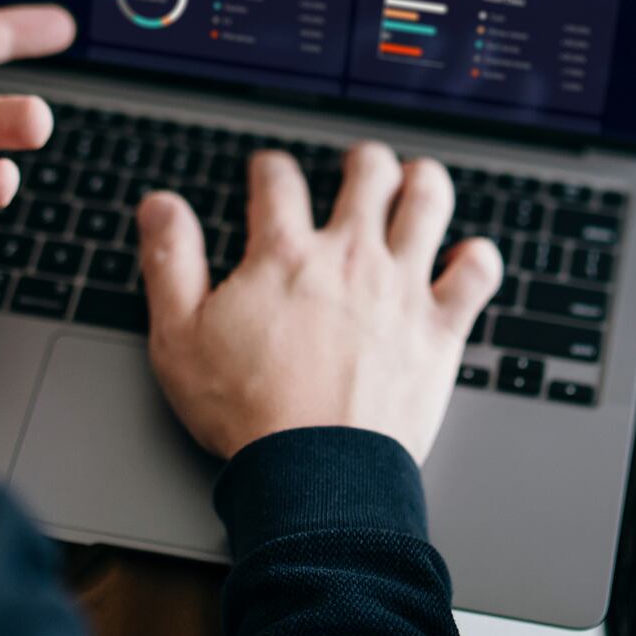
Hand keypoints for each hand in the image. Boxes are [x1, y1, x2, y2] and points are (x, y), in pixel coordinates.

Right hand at [137, 142, 502, 462]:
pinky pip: (476, 273)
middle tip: (359, 167)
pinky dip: (477, 257)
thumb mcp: (178, 336)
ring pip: (429, 202)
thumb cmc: (247, 412)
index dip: (270, 168)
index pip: (278, 181)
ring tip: (418, 182)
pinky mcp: (439, 328)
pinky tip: (467, 257)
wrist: (317, 473)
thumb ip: (170, 262)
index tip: (268, 172)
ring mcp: (400, 289)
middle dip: (363, 162)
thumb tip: (159, 205)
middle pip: (369, 174)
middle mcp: (349, 257)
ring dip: (425, 183)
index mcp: (284, 255)